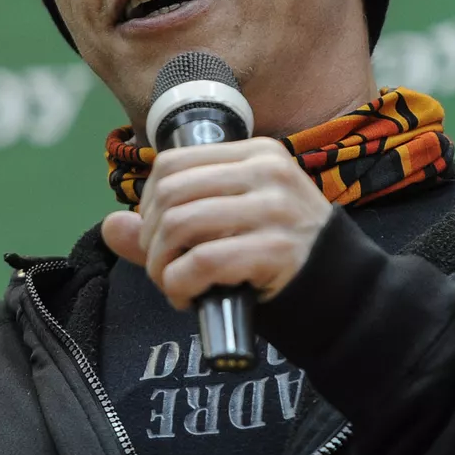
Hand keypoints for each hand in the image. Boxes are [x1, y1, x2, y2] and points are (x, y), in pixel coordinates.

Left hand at [100, 137, 331, 309]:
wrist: (344, 293)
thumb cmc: (282, 258)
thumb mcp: (231, 227)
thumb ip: (172, 224)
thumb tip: (110, 226)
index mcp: (257, 155)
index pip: (173, 163)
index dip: (147, 205)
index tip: (156, 237)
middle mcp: (267, 173)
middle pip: (169, 194)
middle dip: (150, 239)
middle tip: (162, 269)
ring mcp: (275, 210)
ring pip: (179, 225)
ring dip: (160, 265)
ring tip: (173, 285)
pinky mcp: (277, 249)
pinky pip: (202, 261)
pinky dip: (180, 285)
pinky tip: (189, 298)